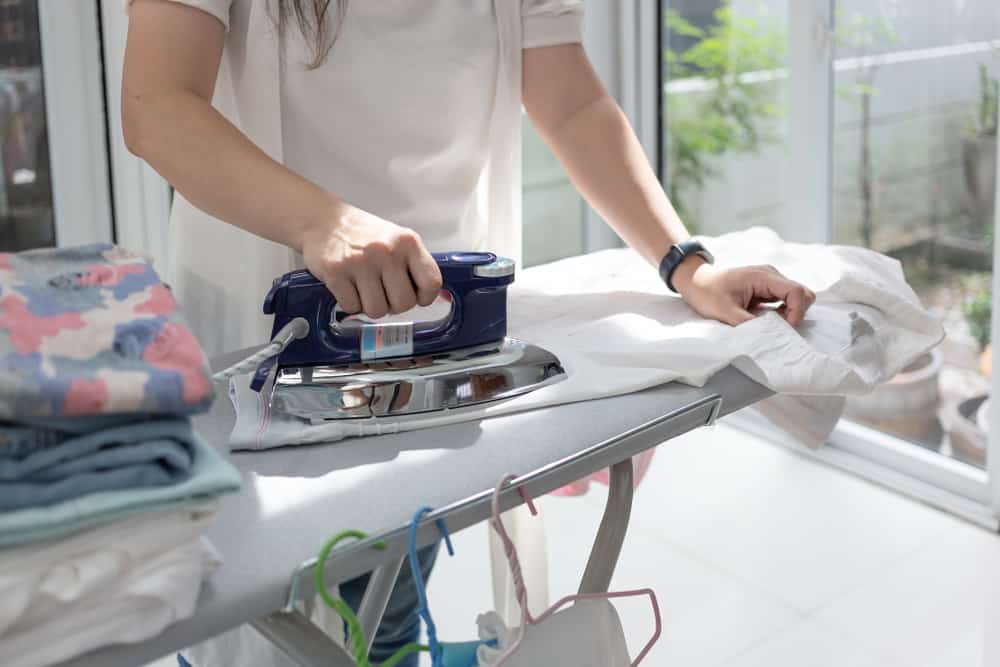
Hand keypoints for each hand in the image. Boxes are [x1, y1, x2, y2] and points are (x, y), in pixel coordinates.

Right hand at [298, 204, 441, 317]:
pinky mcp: (336, 272)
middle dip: (394, 305)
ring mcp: (361, 262)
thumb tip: (428, 295)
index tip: (417, 297)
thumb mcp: (396, 239)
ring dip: (370, 306)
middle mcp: (386, 251)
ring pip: (377, 310)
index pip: (431, 282)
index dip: (425, 297)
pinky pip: (352, 307)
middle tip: (383, 292)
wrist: (322, 220)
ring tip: (364, 288)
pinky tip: (348, 286)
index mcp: (407, 242)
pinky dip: (349, 303)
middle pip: (404, 303)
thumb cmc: (361, 234)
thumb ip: (413, 264)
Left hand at [671, 258, 815, 326]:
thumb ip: (750, 324)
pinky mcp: (765, 289)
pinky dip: (782, 313)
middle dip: (797, 312)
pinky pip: (784, 301)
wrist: (695, 281)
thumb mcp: (725, 312)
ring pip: (795, 297)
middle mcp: (771, 276)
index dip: (797, 312)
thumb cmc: (706, 292)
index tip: (786, 328)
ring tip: (770, 325)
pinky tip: (767, 321)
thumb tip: (770, 337)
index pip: (796, 291)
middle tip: (779, 328)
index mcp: (763, 276)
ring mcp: (770, 282)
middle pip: (802, 293)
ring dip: (790, 314)